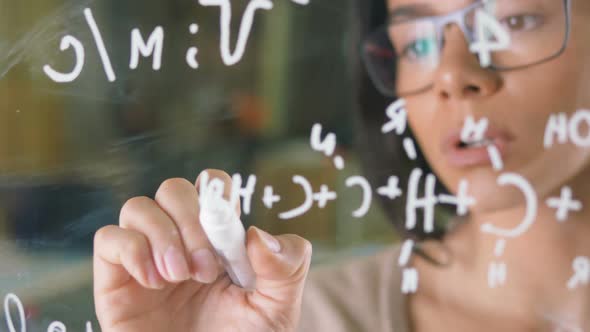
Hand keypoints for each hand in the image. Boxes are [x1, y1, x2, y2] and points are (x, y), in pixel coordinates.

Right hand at [93, 169, 311, 331]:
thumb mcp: (277, 308)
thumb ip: (286, 266)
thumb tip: (258, 234)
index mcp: (218, 241)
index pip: (211, 186)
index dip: (217, 195)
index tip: (228, 237)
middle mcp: (180, 242)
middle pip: (173, 189)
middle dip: (191, 221)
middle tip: (205, 269)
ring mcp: (146, 259)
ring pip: (137, 207)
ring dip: (162, 236)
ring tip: (178, 277)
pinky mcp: (115, 280)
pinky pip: (108, 238)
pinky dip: (131, 251)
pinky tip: (153, 282)